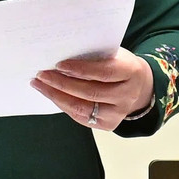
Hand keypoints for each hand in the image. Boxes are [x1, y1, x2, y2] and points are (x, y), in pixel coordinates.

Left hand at [31, 48, 153, 131]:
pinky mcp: (108, 124)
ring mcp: (118, 113)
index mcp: (131, 72)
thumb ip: (94, 56)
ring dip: (56, 96)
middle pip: (90, 92)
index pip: (104, 72)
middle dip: (61, 83)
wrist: (139, 85)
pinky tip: (51, 94)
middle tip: (42, 74)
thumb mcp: (114, 54)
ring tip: (39, 84)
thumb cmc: (119, 64)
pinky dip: (63, 104)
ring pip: (82, 107)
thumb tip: (62, 54)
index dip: (81, 69)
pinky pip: (81, 117)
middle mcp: (127, 95)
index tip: (59, 64)